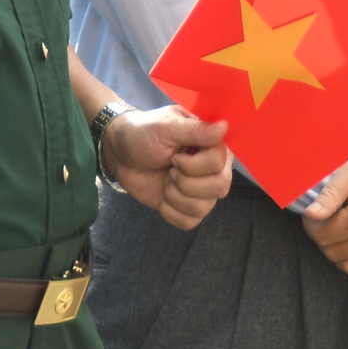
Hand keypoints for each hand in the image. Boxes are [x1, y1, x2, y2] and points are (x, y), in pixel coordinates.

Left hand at [102, 107, 232, 229]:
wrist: (122, 154)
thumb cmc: (144, 134)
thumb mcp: (166, 127)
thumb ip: (196, 130)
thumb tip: (224, 126)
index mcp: (214, 145)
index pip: (218, 163)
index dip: (192, 165)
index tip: (174, 156)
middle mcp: (215, 168)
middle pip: (219, 188)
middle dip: (186, 183)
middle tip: (170, 171)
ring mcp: (203, 190)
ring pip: (204, 208)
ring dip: (176, 197)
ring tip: (165, 181)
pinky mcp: (188, 207)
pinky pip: (190, 222)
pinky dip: (171, 213)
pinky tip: (163, 197)